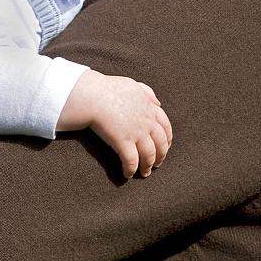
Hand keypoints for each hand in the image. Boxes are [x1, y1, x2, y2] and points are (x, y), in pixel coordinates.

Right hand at [58, 70, 172, 178]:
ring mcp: (136, 133)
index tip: (166, 146)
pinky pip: (131, 161)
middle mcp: (146, 122)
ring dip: (148, 166)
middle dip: (161, 155)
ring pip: (149, 155)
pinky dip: (131, 170)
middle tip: (158, 163)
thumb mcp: (132, 85)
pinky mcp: (123, 142)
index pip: (165, 126)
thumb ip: (147, 92)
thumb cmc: (108, 88)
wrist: (93, 95)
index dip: (168, 138)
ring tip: (145, 173)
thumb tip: (158, 103)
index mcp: (149, 108)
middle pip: (161, 143)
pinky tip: (128, 174)